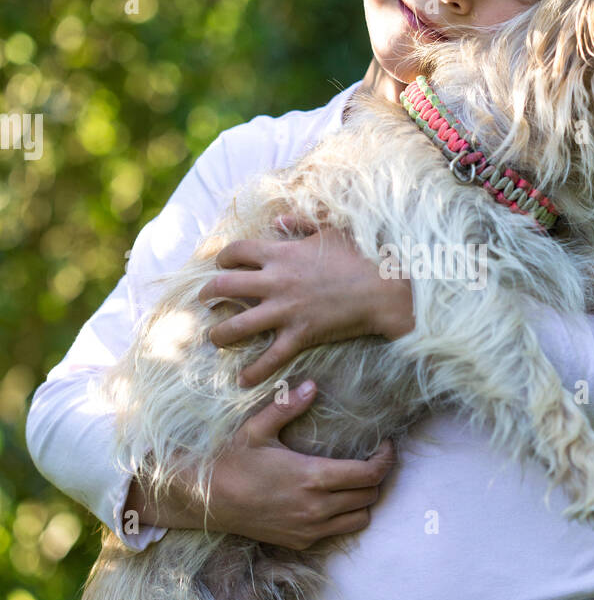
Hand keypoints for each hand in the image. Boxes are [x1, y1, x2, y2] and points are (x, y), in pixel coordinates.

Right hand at [125, 381, 396, 549]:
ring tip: (354, 481)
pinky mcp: (300, 542)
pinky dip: (344, 517)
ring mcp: (309, 529)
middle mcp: (316, 508)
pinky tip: (331, 499)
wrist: (206, 502)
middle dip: (376, 477)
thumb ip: (288, 406)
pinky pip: (338, 532)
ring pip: (360, 519)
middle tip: (370, 459)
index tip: (385, 446)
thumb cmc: (231, 461)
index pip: (369, 475)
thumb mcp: (257, 429)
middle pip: (370, 496)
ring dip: (363, 500)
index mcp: (312, 477)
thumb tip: (312, 385)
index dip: (385, 460)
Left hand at [198, 218, 414, 386]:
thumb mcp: (330, 229)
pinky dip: (254, 371)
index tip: (220, 265)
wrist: (383, 290)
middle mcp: (276, 282)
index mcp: (281, 253)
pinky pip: (270, 358)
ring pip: (237, 326)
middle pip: (224, 287)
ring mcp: (286, 310)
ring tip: (214, 338)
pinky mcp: (300, 334)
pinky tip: (242, 379)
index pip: (235, 252)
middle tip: (204, 301)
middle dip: (208, 295)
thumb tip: (277, 220)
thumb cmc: (361, 255)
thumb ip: (301, 223)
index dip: (222, 258)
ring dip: (219, 334)